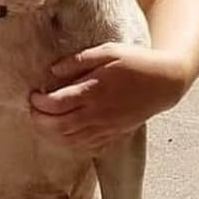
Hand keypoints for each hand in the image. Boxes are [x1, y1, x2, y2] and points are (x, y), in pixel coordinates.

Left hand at [28, 43, 188, 152]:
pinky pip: (86, 146)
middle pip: (58, 127)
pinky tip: (63, 132)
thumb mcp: (108, 51)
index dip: (38, 102)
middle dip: (39, 121)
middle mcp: (98, 113)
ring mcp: (106, 127)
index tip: (34, 94)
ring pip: (70, 140)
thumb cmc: (136, 62)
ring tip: (44, 121)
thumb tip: (53, 70)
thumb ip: (79, 60)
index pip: (56, 104)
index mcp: (94, 90)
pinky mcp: (113, 135)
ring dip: (51, 134)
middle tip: (34, 110)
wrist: (165, 82)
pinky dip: (69, 143)